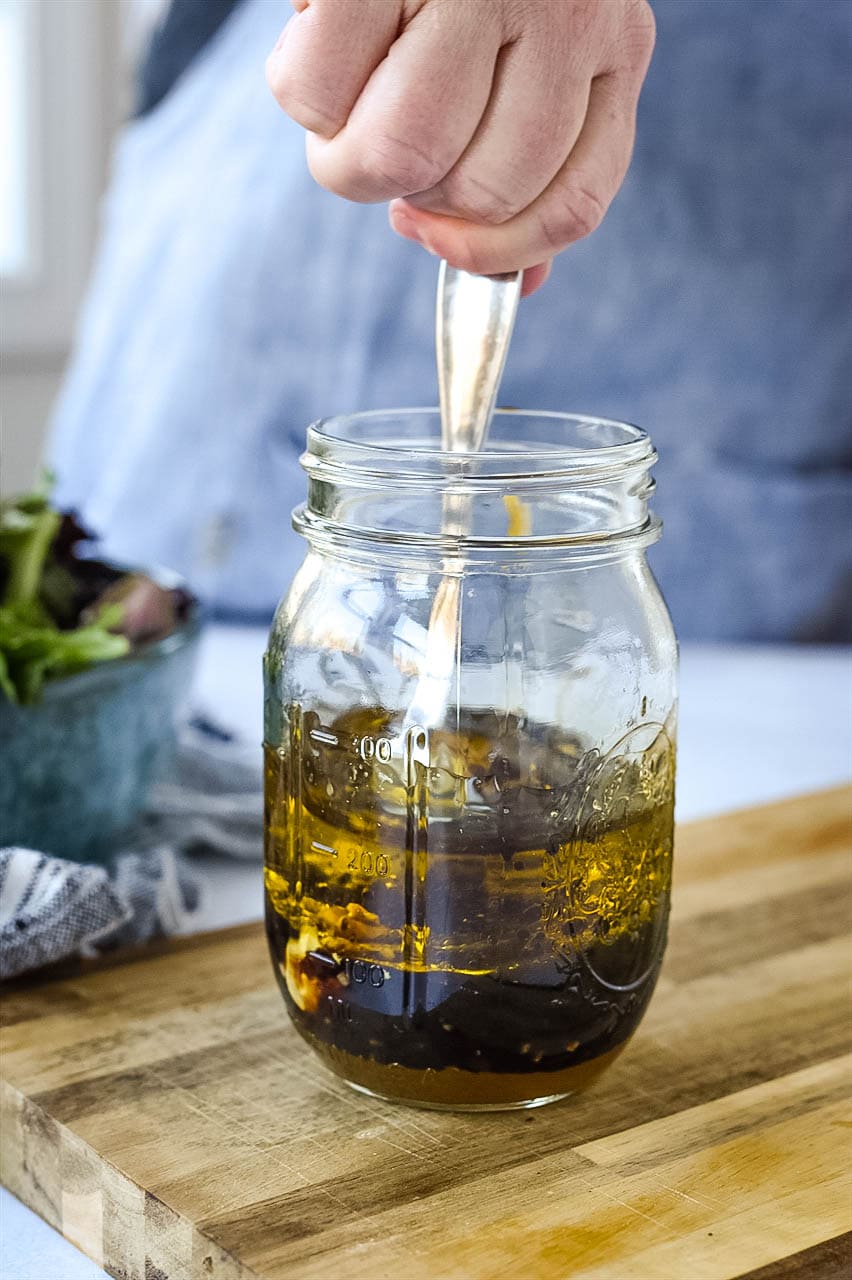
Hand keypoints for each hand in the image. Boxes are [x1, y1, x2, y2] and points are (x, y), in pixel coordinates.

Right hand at [267, 0, 654, 294]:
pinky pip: (315, 94)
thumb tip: (523, 289)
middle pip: (477, 189)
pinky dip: (299, 90)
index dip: (492, 251)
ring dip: (344, 155)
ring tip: (340, 96)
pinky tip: (317, 35)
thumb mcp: (542, 55)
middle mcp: (567, 13)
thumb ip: (537, 165)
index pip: (569, 205)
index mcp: (616, 48)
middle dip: (406, 191)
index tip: (428, 232)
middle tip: (374, 135)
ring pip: (401, 152)